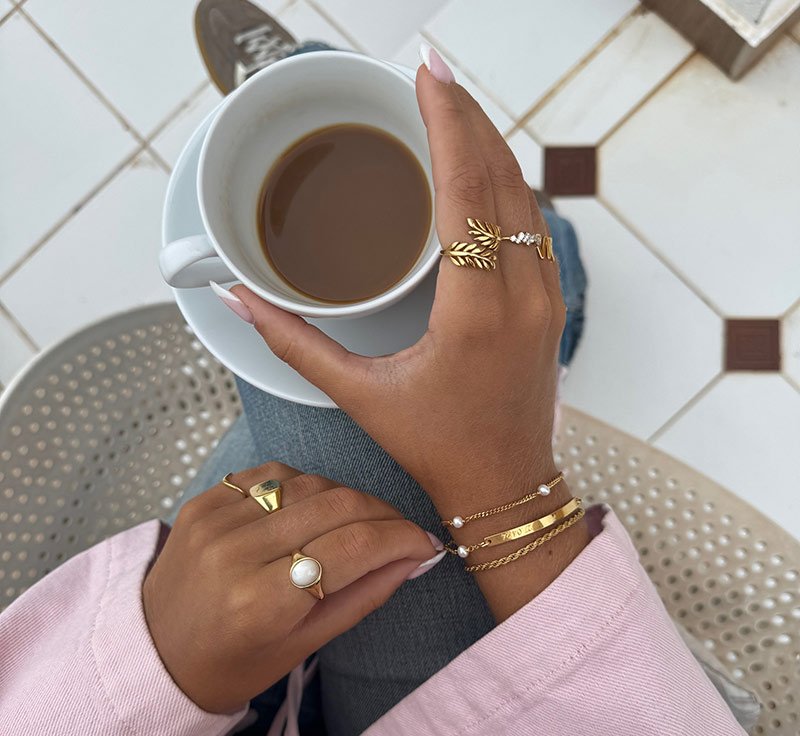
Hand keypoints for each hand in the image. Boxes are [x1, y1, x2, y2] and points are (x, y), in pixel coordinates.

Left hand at [142, 463, 439, 713]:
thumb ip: (364, 596)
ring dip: (348, 498)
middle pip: (337, 505)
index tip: (424, 542)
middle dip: (383, 514)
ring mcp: (216, 518)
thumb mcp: (304, 647)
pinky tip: (315, 508)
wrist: (152, 651)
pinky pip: (275, 473)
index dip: (400, 538)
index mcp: (262, 602)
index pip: (353, 548)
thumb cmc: (233, 663)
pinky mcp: (205, 498)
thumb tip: (416, 556)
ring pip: (311, 483)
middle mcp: (237, 551)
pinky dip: (307, 485)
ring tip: (360, 524)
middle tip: (401, 533)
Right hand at [231, 60, 564, 516]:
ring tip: (450, 107)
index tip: (425, 73)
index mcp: (476, 312)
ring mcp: (547, 296)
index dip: (446, 123)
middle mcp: (524, 294)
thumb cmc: (437, 448)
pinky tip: (478, 168)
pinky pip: (534, 222)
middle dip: (467, 115)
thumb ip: (293, 341)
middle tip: (430, 71)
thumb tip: (237, 298)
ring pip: (525, 195)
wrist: (505, 486)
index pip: (466, 191)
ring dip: (489, 144)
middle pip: (502, 177)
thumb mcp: (360, 395)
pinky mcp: (550, 302)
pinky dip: (506, 182)